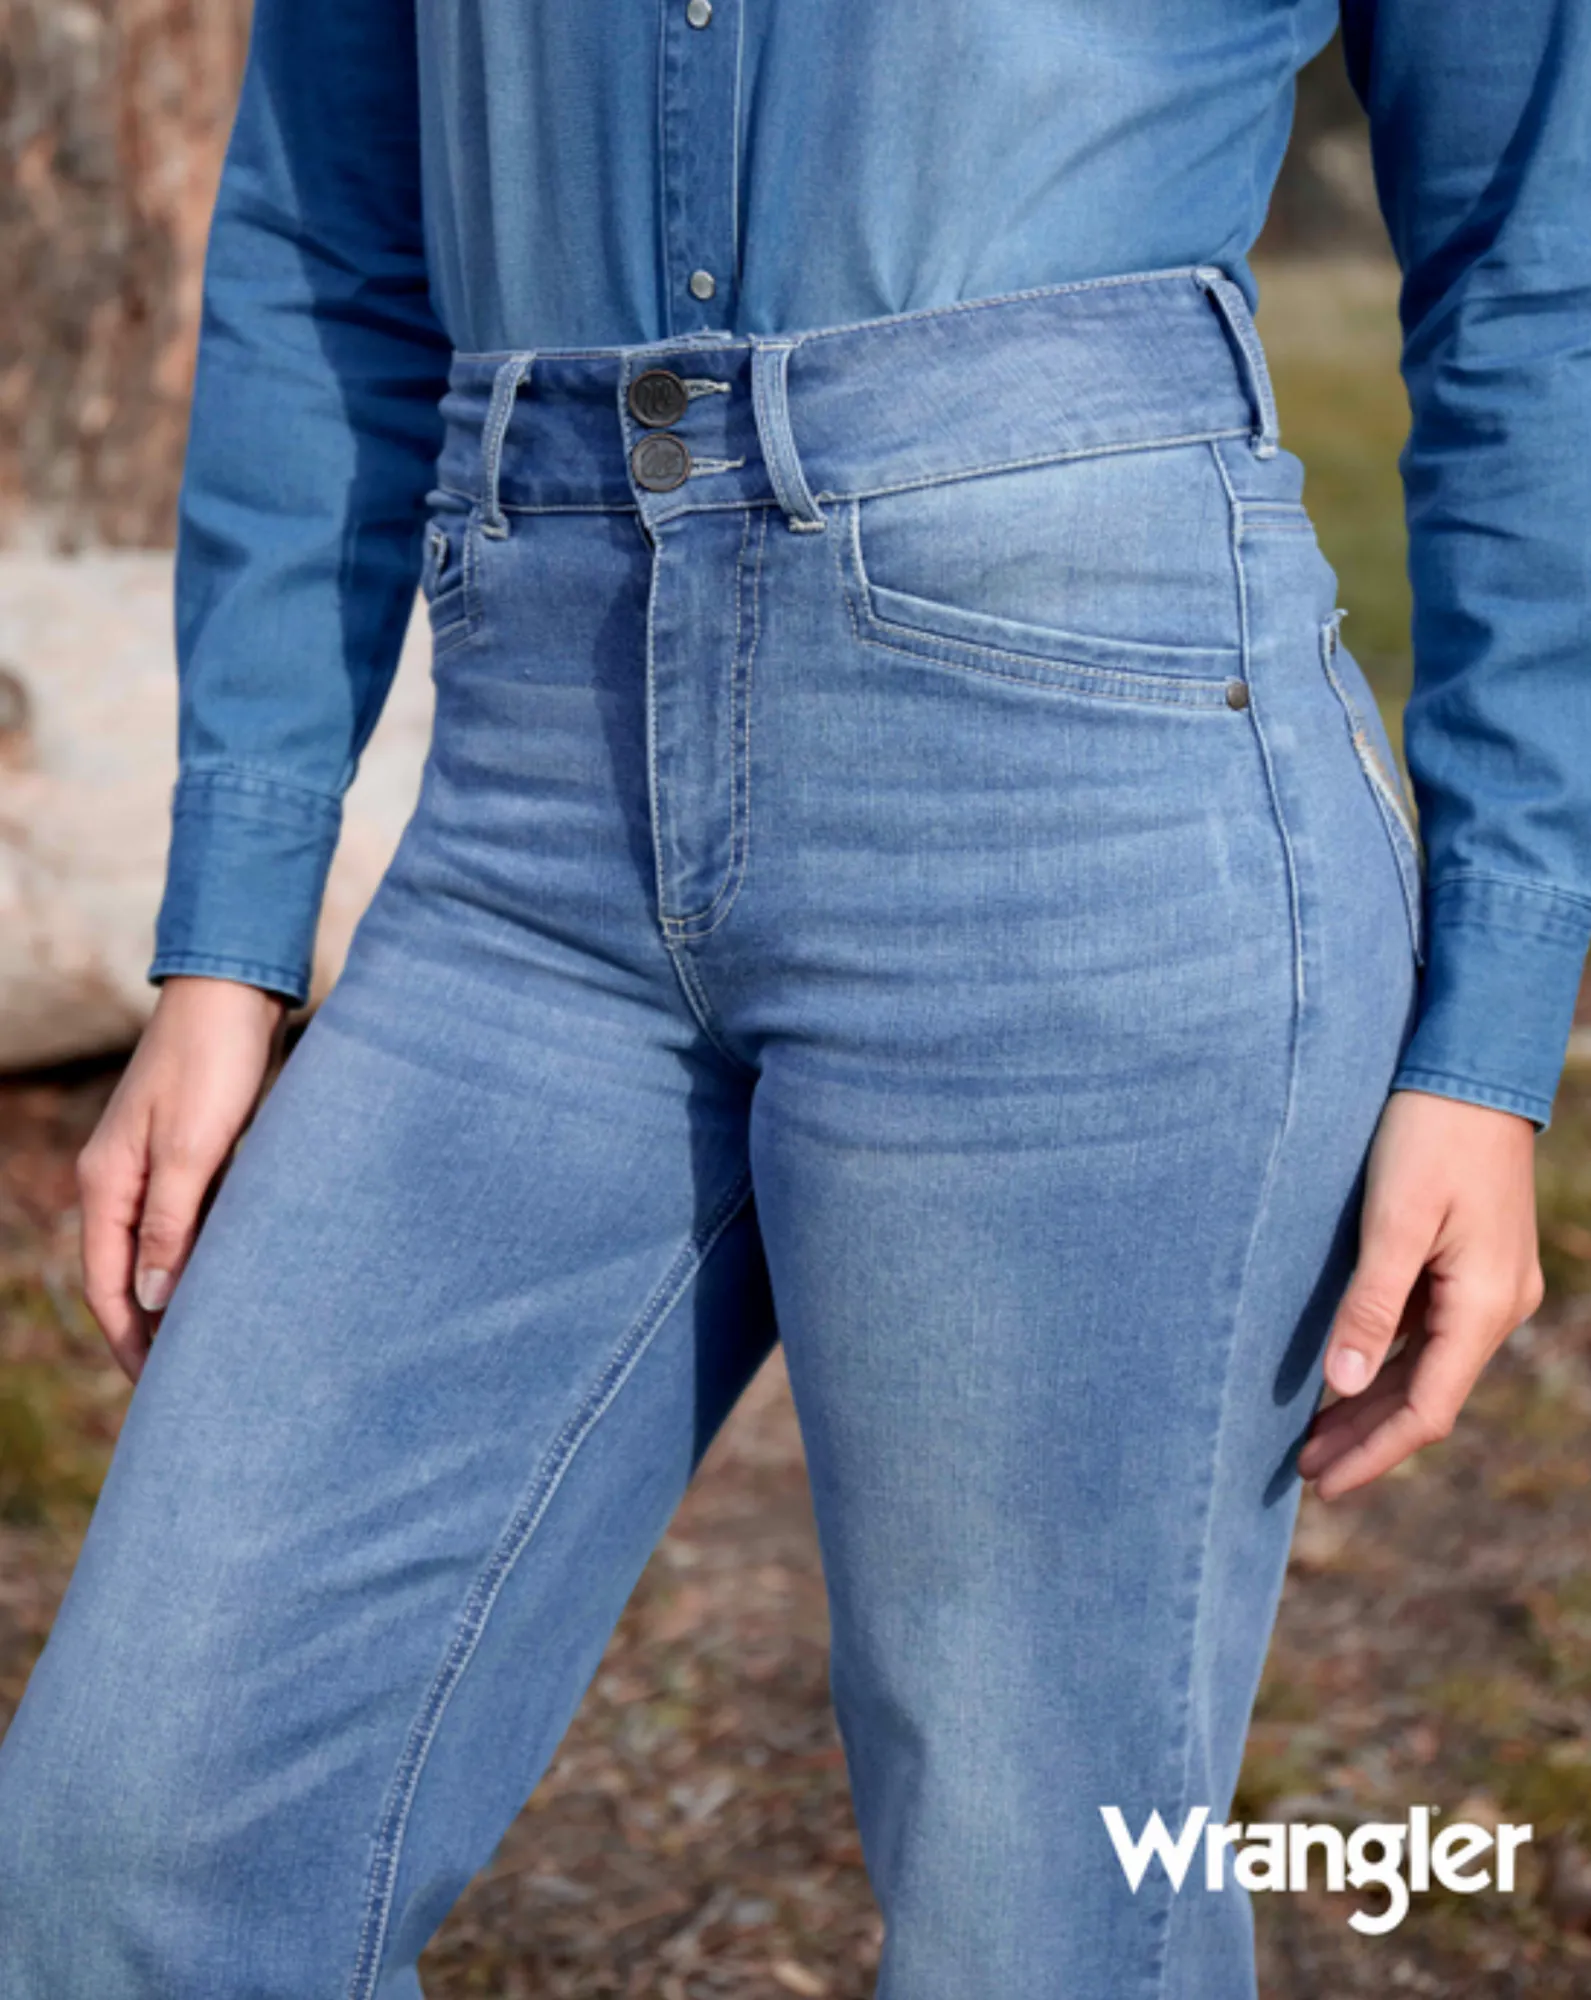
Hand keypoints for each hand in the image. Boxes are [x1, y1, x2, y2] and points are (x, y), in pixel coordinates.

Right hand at [75, 976, 290, 1383]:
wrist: (235, 991)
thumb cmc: (212, 1063)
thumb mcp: (191, 1149)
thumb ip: (170, 1224)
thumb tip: (151, 1299)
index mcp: (107, 1183)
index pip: (109, 1284)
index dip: (131, 1339)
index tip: (160, 1389)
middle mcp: (121, 1180)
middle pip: (128, 1274)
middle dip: (151, 1328)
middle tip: (190, 1381)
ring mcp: (154, 1166)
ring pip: (161, 1249)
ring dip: (179, 1294)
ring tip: (214, 1343)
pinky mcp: (191, 1152)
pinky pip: (189, 1221)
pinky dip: (203, 1256)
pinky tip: (233, 1279)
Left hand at [1296, 1088, 1543, 1501]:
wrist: (1472, 1068)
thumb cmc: (1428, 1134)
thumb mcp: (1395, 1220)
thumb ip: (1370, 1305)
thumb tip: (1341, 1386)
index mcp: (1485, 1306)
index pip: (1426, 1410)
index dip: (1374, 1454)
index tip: (1323, 1485)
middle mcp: (1497, 1307)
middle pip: (1425, 1397)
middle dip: (1366, 1440)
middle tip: (1303, 1473)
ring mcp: (1488, 1286)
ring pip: (1424, 1368)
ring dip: (1370, 1405)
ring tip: (1312, 1439)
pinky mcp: (1471, 1263)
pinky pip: (1427, 1334)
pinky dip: (1384, 1362)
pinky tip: (1345, 1376)